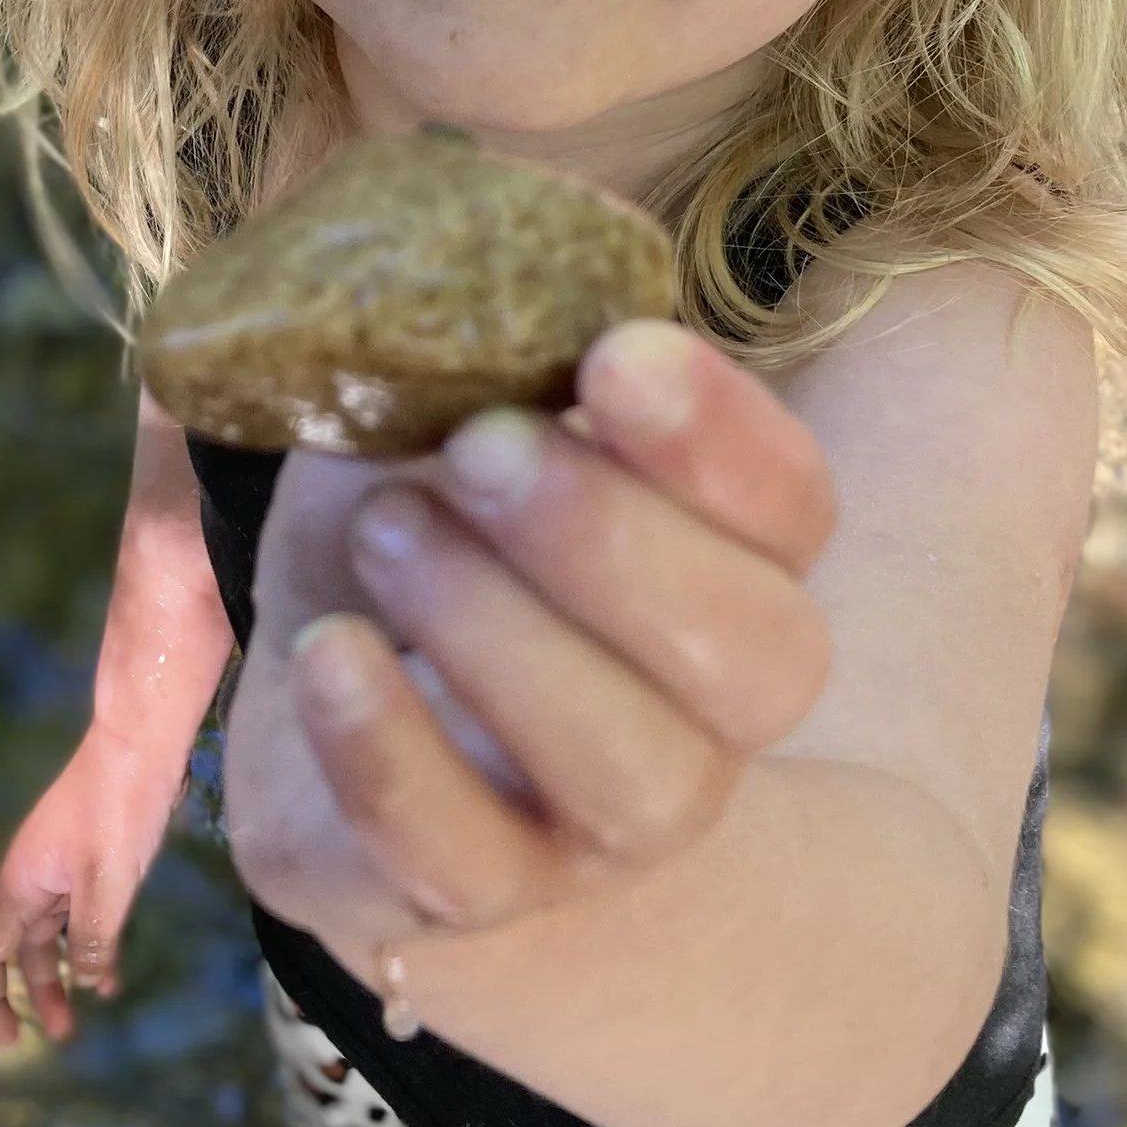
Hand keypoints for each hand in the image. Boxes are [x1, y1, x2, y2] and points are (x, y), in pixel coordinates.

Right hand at [0, 736, 184, 1046]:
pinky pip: (77, 914)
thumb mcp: (110, 880)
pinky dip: (88, 947)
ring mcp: (57, 866)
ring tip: (80, 1017)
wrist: (142, 741)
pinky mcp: (87, 858)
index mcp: (21, 882)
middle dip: (25, 994)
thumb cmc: (121, 806)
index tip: (8, 1042)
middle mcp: (30, 876)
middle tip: (52, 1037)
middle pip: (12, 947)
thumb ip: (94, 936)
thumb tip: (82, 984)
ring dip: (58, 975)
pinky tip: (109, 976)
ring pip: (47, 933)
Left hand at [224, 319, 834, 975]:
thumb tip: (476, 232)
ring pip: (636, 777)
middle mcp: (707, 709)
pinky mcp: (471, 894)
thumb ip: (491, 334)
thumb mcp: (450, 402)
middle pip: (760, 659)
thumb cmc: (424, 517)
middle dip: (617, 541)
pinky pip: (467, 869)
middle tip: (484, 447)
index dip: (723, 437)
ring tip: (392, 532)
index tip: (615, 355)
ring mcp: (601, 823)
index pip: (796, 511)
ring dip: (506, 639)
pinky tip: (330, 655)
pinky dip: (392, 758)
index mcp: (734, 558)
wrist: (341, 701)